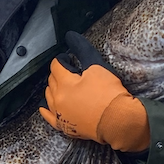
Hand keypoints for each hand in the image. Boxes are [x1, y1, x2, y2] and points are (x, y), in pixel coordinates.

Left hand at [40, 32, 150, 151]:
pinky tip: (45, 106)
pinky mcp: (64, 127)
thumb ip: (82, 50)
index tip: (69, 58)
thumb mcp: (97, 67)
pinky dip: (46, 110)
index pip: (56, 66)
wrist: (119, 121)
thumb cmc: (109, 95)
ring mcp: (60, 114)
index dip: (63, 59)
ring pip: (49, 97)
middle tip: (70, 70)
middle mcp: (58, 100)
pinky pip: (49, 117)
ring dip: (54, 88)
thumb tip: (71, 36)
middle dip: (59, 73)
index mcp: (64, 84)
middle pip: (52, 80)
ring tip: (63, 84)